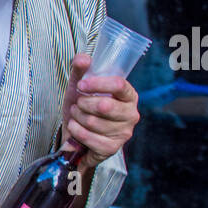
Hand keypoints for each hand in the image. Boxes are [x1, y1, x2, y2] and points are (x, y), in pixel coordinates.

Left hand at [61, 53, 139, 169]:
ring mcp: (124, 133)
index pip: (119, 84)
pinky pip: (89, 138)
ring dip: (77, 117)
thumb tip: (82, 58)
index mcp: (128, 95)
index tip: (82, 85)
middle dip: (83, 104)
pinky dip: (76, 131)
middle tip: (78, 104)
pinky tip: (76, 128)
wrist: (77, 136)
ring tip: (77, 115)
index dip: (98, 84)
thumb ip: (81, 70)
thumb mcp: (80, 87)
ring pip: (93, 122)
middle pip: (104, 105)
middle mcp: (131, 114)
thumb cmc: (83, 108)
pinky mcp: (113, 148)